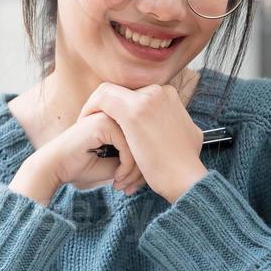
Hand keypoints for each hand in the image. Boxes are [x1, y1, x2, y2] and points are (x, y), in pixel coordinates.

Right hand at [9, 111, 141, 204]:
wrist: (56, 168)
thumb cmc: (85, 166)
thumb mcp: (118, 162)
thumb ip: (136, 155)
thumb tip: (162, 164)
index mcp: (122, 117)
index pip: (147, 137)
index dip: (146, 163)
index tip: (137, 184)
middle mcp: (118, 112)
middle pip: (146, 139)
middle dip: (143, 169)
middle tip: (133, 189)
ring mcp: (110, 115)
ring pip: (140, 143)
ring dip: (135, 172)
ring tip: (125, 187)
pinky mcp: (103, 123)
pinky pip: (128, 146)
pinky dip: (127, 168)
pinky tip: (117, 181)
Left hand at [78, 76, 207, 202]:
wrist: (187, 179)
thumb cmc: (184, 164)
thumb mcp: (185, 133)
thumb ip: (171, 120)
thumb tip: (164, 122)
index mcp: (168, 95)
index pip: (133, 93)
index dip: (117, 106)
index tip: (108, 121)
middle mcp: (159, 91)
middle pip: (120, 91)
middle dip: (104, 106)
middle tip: (92, 121)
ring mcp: (148, 99)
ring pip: (108, 91)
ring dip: (94, 106)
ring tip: (85, 122)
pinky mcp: (134, 111)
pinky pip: (102, 100)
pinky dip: (90, 109)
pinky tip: (84, 123)